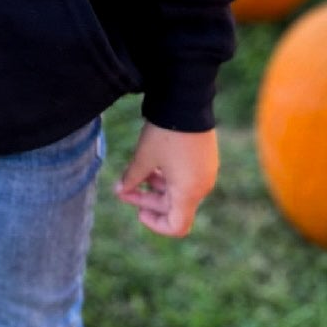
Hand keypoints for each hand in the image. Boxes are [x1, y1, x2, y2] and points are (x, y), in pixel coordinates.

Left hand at [113, 123, 217, 238]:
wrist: (188, 100)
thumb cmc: (165, 133)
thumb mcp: (144, 157)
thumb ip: (131, 178)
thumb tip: (120, 191)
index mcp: (189, 192)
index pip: (177, 227)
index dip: (156, 224)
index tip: (138, 211)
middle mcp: (202, 186)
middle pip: (173, 207)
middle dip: (146, 200)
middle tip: (123, 188)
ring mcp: (205, 172)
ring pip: (178, 191)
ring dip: (155, 187)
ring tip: (134, 172)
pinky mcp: (205, 159)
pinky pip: (186, 177)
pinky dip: (167, 176)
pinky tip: (151, 162)